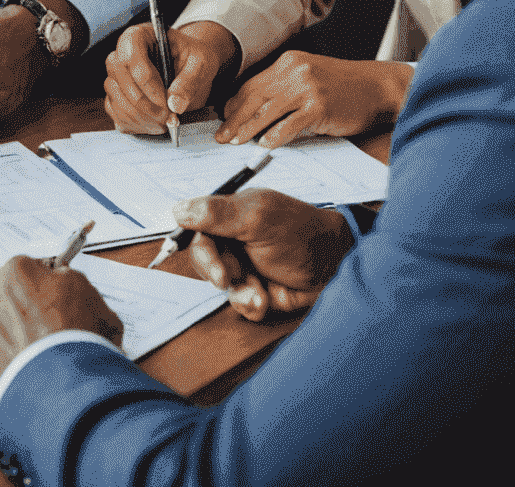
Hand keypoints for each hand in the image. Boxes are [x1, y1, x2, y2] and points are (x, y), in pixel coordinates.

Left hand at [0, 256, 123, 406]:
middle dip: (0, 307)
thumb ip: (65, 281)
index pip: (20, 269)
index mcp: (14, 275)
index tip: (41, 298)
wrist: (65, 392)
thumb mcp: (89, 295)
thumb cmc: (77, 345)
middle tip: (24, 325)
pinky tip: (9, 374)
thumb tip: (62, 281)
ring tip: (16, 354)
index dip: (34, 286)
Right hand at [103, 20, 237, 133]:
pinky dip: (131, 122)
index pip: (131, 56)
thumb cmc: (193, 58)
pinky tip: (152, 125)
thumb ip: (190, 81)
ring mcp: (117, 73)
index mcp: (140, 35)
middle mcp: (123, 51)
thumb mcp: (201, 63)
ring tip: (162, 123)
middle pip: (119, 76)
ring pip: (114, 95)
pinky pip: (114, 110)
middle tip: (166, 117)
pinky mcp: (117, 93)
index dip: (147, 82)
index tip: (166, 103)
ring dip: (138, 115)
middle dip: (142, 103)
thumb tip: (174, 105)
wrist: (190, 66)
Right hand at [176, 188, 352, 321]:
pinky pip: (239, 303)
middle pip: (204, 259)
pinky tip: (266, 298)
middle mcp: (234, 240)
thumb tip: (178, 209)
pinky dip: (251, 304)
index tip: (201, 257)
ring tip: (259, 291)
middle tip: (229, 277)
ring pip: (221, 286)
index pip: (197, 227)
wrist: (336, 267)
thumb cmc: (301, 233)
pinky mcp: (257, 291)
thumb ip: (217, 214)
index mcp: (231, 215)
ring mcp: (246, 266)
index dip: (195, 244)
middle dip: (216, 271)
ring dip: (238, 291)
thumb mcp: (257, 218)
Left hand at [218, 53, 413, 146]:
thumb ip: (285, 88)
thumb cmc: (344, 87)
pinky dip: (275, 136)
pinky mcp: (319, 106)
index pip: (252, 84)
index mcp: (289, 62)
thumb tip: (257, 112)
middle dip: (234, 118)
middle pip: (254, 97)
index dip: (234, 103)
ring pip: (267, 111)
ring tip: (236, 142)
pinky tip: (265, 145)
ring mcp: (307, 88)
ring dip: (248, 129)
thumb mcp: (310, 77)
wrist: (377, 87)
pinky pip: (290, 124)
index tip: (223, 118)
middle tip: (221, 135)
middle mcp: (295, 71)